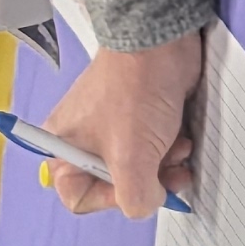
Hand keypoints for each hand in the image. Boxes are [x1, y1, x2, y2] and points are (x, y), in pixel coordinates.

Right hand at [39, 32, 206, 217]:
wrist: (160, 42)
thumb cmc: (135, 93)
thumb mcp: (131, 159)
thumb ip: (134, 198)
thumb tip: (147, 203)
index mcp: (64, 149)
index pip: (80, 198)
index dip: (111, 201)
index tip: (137, 188)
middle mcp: (83, 142)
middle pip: (114, 186)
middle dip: (147, 183)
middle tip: (167, 176)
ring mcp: (112, 129)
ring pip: (139, 170)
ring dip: (163, 167)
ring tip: (176, 149)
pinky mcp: (138, 118)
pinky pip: (153, 150)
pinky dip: (169, 150)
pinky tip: (180, 138)